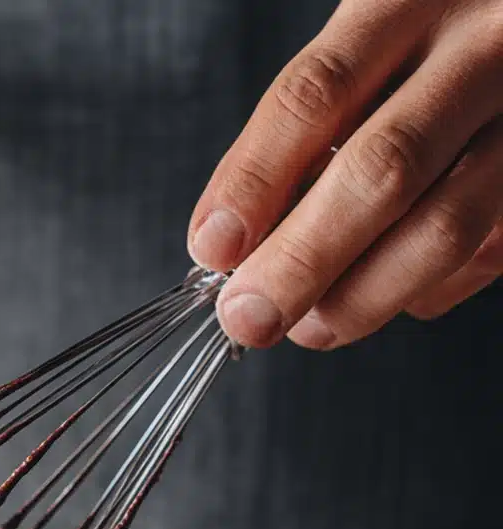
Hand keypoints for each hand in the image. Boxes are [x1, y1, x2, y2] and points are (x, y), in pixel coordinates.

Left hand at [189, 0, 502, 349]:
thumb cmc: (429, 48)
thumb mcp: (364, 50)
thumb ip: (302, 134)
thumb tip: (232, 249)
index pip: (316, 94)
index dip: (254, 181)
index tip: (213, 249)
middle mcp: (486, 42)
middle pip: (383, 170)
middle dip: (301, 262)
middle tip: (249, 318)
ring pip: (445, 227)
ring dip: (360, 297)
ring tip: (309, 326)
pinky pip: (484, 254)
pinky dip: (420, 290)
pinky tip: (386, 291)